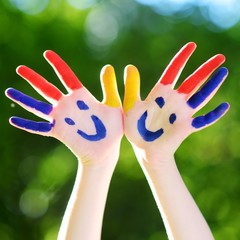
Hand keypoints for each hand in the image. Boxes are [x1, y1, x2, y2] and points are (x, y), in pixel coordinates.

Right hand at [5, 50, 122, 163]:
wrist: (107, 149)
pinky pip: (39, 127)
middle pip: (47, 88)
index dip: (57, 65)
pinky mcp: (58, 131)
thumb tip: (108, 66)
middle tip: (20, 69)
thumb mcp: (112, 105)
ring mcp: (62, 118)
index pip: (66, 76)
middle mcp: (68, 105)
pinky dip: (27, 124)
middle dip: (33, 78)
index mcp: (81, 97)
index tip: (47, 53)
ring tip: (8, 91)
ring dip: (24, 99)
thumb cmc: (113, 128)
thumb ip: (109, 87)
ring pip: (38, 106)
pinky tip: (13, 119)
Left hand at [123, 42, 228, 159]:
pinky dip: (213, 114)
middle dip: (206, 69)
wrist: (143, 148)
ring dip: (213, 85)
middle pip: (193, 81)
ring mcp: (182, 113)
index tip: (192, 45)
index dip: (182, 58)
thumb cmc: (135, 128)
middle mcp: (174, 100)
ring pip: (201, 96)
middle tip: (220, 57)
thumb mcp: (131, 106)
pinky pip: (203, 120)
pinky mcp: (186, 126)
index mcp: (160, 93)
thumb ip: (132, 88)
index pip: (173, 71)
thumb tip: (130, 66)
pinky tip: (224, 106)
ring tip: (224, 72)